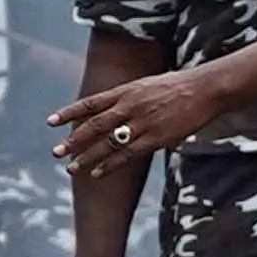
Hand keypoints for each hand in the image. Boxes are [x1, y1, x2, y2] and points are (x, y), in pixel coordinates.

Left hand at [50, 69, 218, 175]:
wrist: (205, 89)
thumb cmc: (179, 85)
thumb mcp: (148, 84)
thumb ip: (129, 97)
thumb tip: (113, 108)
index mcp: (126, 91)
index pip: (91, 103)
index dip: (69, 112)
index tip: (51, 122)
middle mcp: (129, 106)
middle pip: (94, 126)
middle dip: (74, 140)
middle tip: (56, 152)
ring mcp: (142, 123)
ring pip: (108, 143)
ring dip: (88, 157)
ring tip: (71, 168)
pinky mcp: (156, 138)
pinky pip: (128, 154)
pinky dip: (111, 164)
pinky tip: (98, 173)